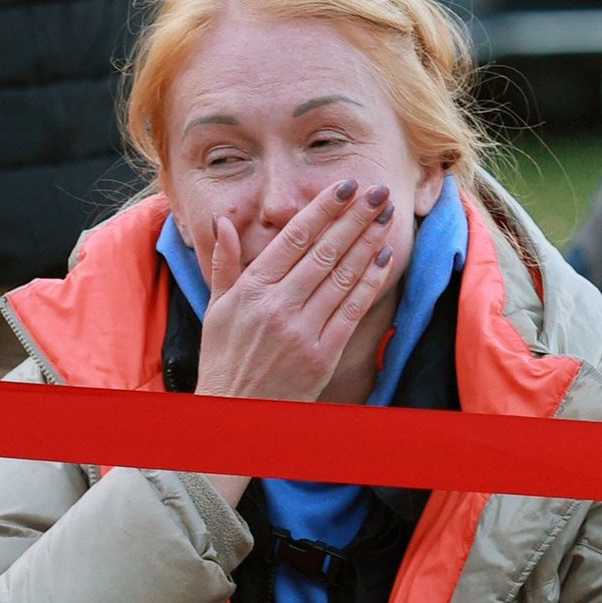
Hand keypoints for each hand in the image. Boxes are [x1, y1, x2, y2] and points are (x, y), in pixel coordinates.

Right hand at [186, 178, 397, 504]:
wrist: (232, 417)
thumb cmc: (223, 361)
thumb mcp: (215, 309)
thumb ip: (223, 263)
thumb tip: (222, 221)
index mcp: (250, 290)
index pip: (293, 238)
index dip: (323, 209)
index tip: (345, 186)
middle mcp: (276, 306)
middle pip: (324, 251)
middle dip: (354, 217)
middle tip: (378, 191)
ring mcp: (301, 331)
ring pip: (342, 276)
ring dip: (367, 242)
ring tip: (386, 216)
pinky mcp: (322, 355)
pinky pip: (352, 311)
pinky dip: (369, 282)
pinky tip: (384, 258)